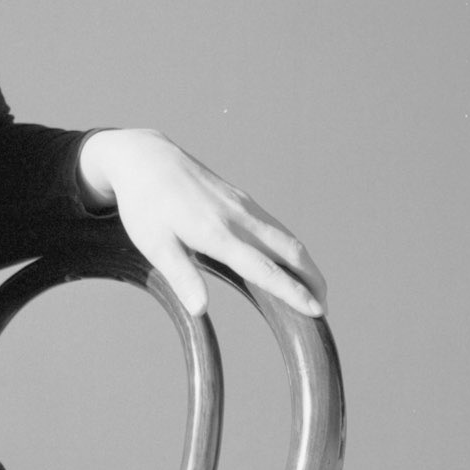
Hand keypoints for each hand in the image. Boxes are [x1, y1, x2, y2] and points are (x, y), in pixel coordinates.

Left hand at [78, 128, 326, 320]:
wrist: (146, 158)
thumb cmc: (144, 205)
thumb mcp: (154, 244)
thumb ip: (180, 276)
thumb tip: (201, 310)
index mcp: (216, 233)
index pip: (263, 268)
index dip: (292, 290)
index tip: (317, 310)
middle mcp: (237, 218)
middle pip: (289, 251)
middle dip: (313, 279)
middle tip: (324, 309)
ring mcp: (242, 206)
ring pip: (286, 237)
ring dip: (306, 264)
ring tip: (315, 290)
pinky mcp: (241, 199)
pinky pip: (274, 226)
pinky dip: (291, 248)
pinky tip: (291, 261)